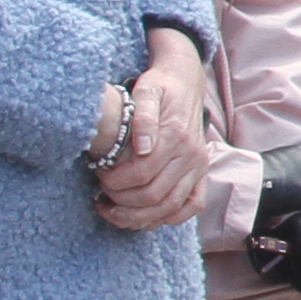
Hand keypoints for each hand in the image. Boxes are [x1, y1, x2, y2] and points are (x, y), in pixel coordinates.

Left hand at [93, 34, 204, 231]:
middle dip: (121, 202)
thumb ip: (143, 117)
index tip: (98, 175)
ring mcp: (199, 166)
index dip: (115, 181)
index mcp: (176, 136)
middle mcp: (192, 155)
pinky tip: (144, 218)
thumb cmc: (160, 86)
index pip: (141, 173)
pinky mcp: (202, 173)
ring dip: (138, 217)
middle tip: (101, 195)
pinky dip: (168, 218)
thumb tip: (142, 148)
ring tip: (113, 211)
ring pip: (170, 208)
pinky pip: (191, 206)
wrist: (185, 81)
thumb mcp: (146, 91)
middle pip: (154, 195)